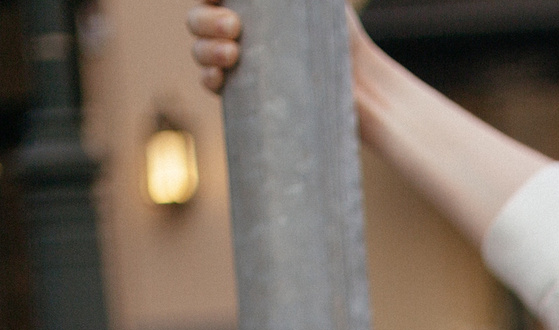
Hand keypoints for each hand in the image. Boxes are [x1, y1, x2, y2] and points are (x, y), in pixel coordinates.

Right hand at [189, 3, 376, 95]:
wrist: (359, 82)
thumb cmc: (336, 32)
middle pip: (199, 19)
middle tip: (233, 26)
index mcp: (246, 3)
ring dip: (206, 50)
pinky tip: (219, 77)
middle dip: (207, 21)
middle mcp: (235, 28)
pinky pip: (212, 84)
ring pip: (201, 50)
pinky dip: (209, 79)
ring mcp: (236, 60)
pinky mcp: (242, 91)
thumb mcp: (319, 3)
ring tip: (232, 53)